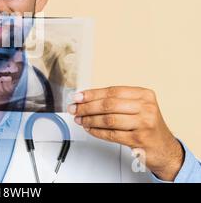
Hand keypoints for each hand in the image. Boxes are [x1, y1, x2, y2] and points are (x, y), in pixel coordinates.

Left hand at [68, 86, 183, 180]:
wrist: (164, 148)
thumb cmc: (146, 126)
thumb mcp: (137, 108)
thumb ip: (115, 101)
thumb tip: (85, 98)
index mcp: (144, 94)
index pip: (112, 91)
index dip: (92, 94)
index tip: (78, 97)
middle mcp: (146, 107)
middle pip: (109, 104)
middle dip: (87, 107)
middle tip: (74, 109)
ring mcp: (144, 123)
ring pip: (108, 119)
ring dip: (89, 120)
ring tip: (80, 120)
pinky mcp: (139, 139)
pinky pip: (111, 134)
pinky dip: (97, 131)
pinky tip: (90, 129)